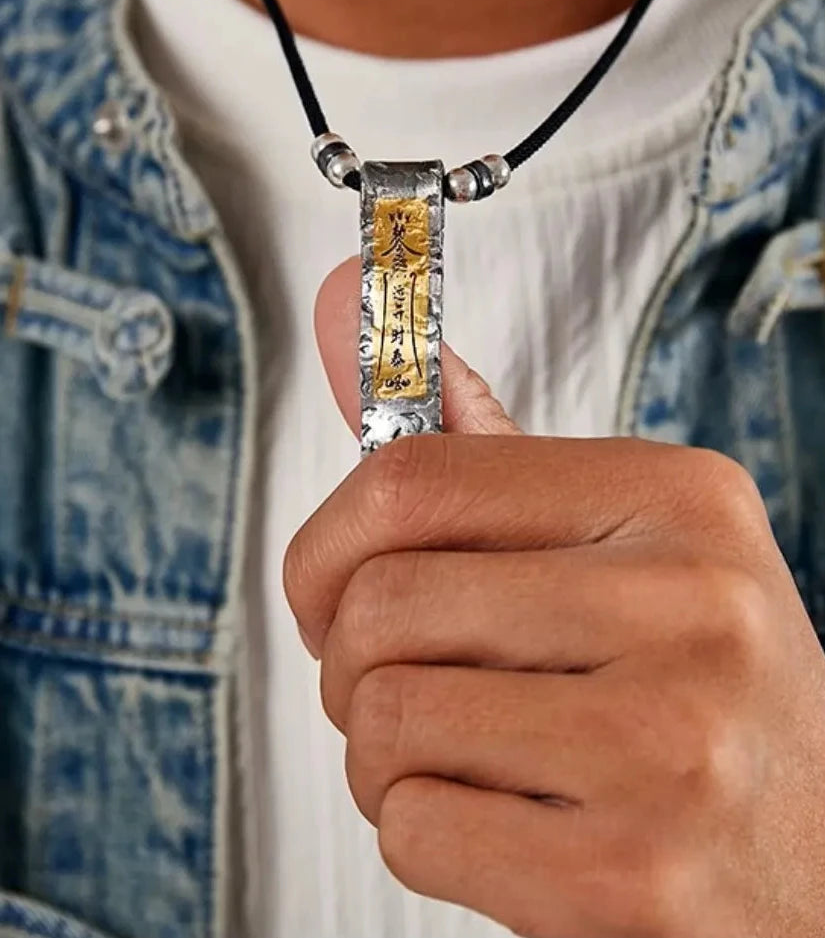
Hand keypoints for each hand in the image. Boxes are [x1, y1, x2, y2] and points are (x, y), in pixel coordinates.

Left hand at [284, 259, 824, 937]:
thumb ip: (475, 445)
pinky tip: (509, 826)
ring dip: (386, 757)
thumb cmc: (689, 688)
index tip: (327, 592)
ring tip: (470, 758)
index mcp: (677, 498)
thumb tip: (345, 303)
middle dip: (355, 667)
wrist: (812, 865)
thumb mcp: (621, 544)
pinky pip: (415, 831)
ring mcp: (674, 746)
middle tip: (410, 690)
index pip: (410, 478)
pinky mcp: (636, 879)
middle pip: (381, 606)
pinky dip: (425, 834)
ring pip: (384, 723)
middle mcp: (694, 606)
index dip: (323, 548)